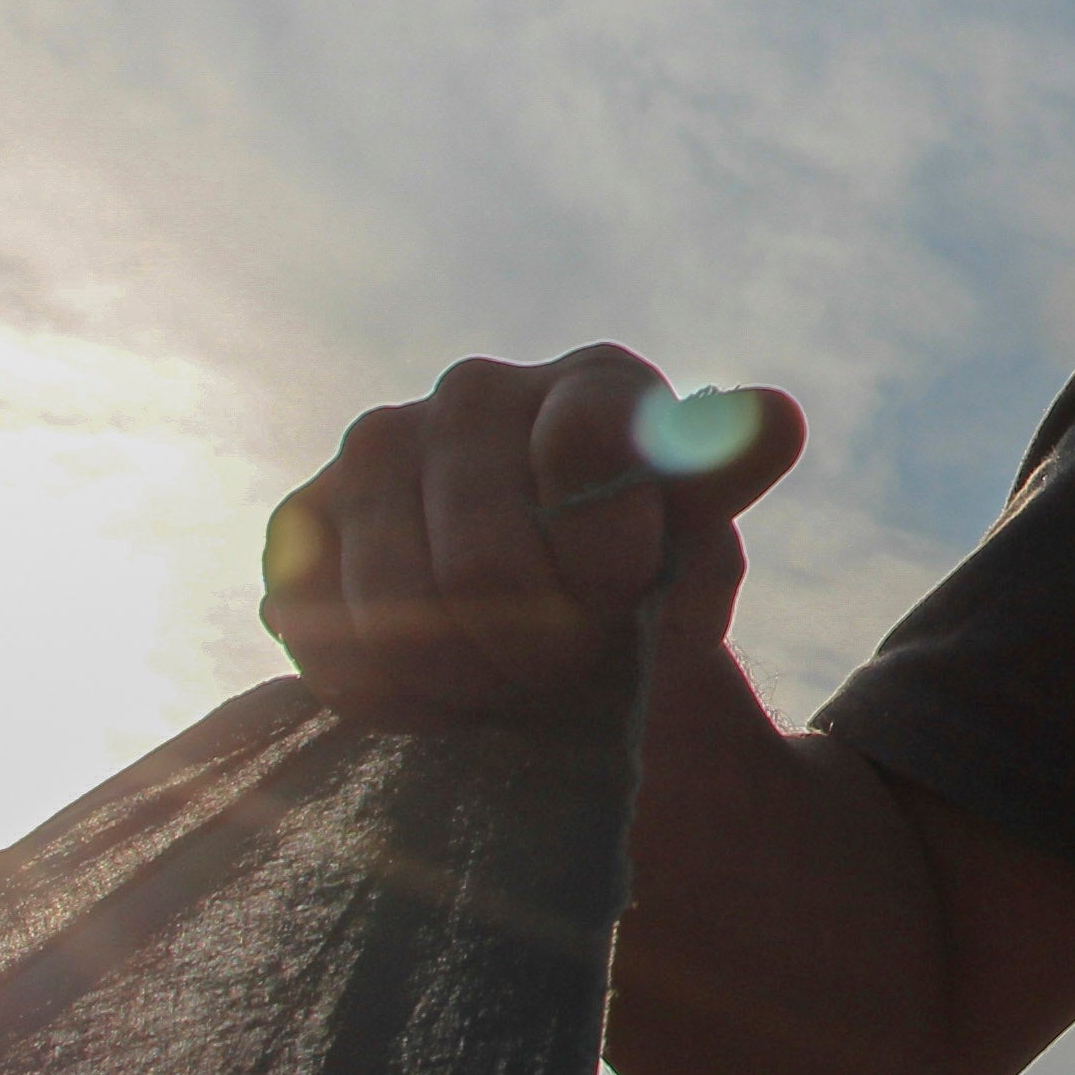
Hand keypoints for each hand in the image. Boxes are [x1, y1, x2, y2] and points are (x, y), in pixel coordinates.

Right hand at [260, 345, 806, 718]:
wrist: (554, 671)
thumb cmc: (640, 603)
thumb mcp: (699, 555)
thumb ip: (727, 485)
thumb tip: (773, 417)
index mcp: (594, 384)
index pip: (584, 455)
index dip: (604, 564)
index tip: (622, 604)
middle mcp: (476, 393)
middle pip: (483, 564)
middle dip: (533, 652)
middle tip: (562, 670)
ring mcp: (376, 450)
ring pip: (396, 608)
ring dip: (462, 681)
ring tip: (506, 683)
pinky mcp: (301, 522)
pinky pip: (323, 630)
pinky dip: (388, 691)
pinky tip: (437, 684)